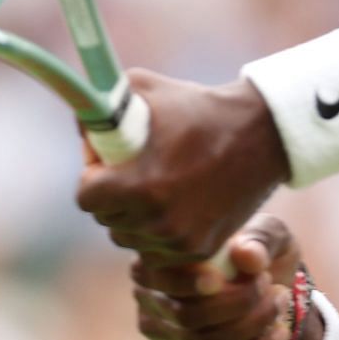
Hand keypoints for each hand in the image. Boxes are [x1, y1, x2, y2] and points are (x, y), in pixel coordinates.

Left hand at [77, 69, 289, 264]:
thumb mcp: (142, 90)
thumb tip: (79, 129)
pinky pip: (160, 249)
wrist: (259, 134)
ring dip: (135, 217)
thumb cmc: (196, 107)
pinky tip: (176, 203)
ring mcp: (180, 239)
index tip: (108, 163)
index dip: (92, 177)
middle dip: (112, 197)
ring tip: (156, 186)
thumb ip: (99, 109)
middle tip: (133, 171)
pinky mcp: (201, 248)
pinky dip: (161, 232)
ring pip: (132, 238)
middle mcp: (157, 220)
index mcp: (138, 185)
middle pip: (107, 220)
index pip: (86, 198)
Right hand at [130, 214, 318, 339]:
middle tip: (272, 286)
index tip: (221, 279)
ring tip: (281, 302)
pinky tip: (279, 332)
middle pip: (184, 314)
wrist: (266, 285)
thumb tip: (245, 257)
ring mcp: (159, 331)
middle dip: (237, 304)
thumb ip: (259, 239)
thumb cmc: (258, 249)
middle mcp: (147, 295)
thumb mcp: (268, 233)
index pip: (160, 276)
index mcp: (156, 257)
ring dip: (251, 326)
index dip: (186, 282)